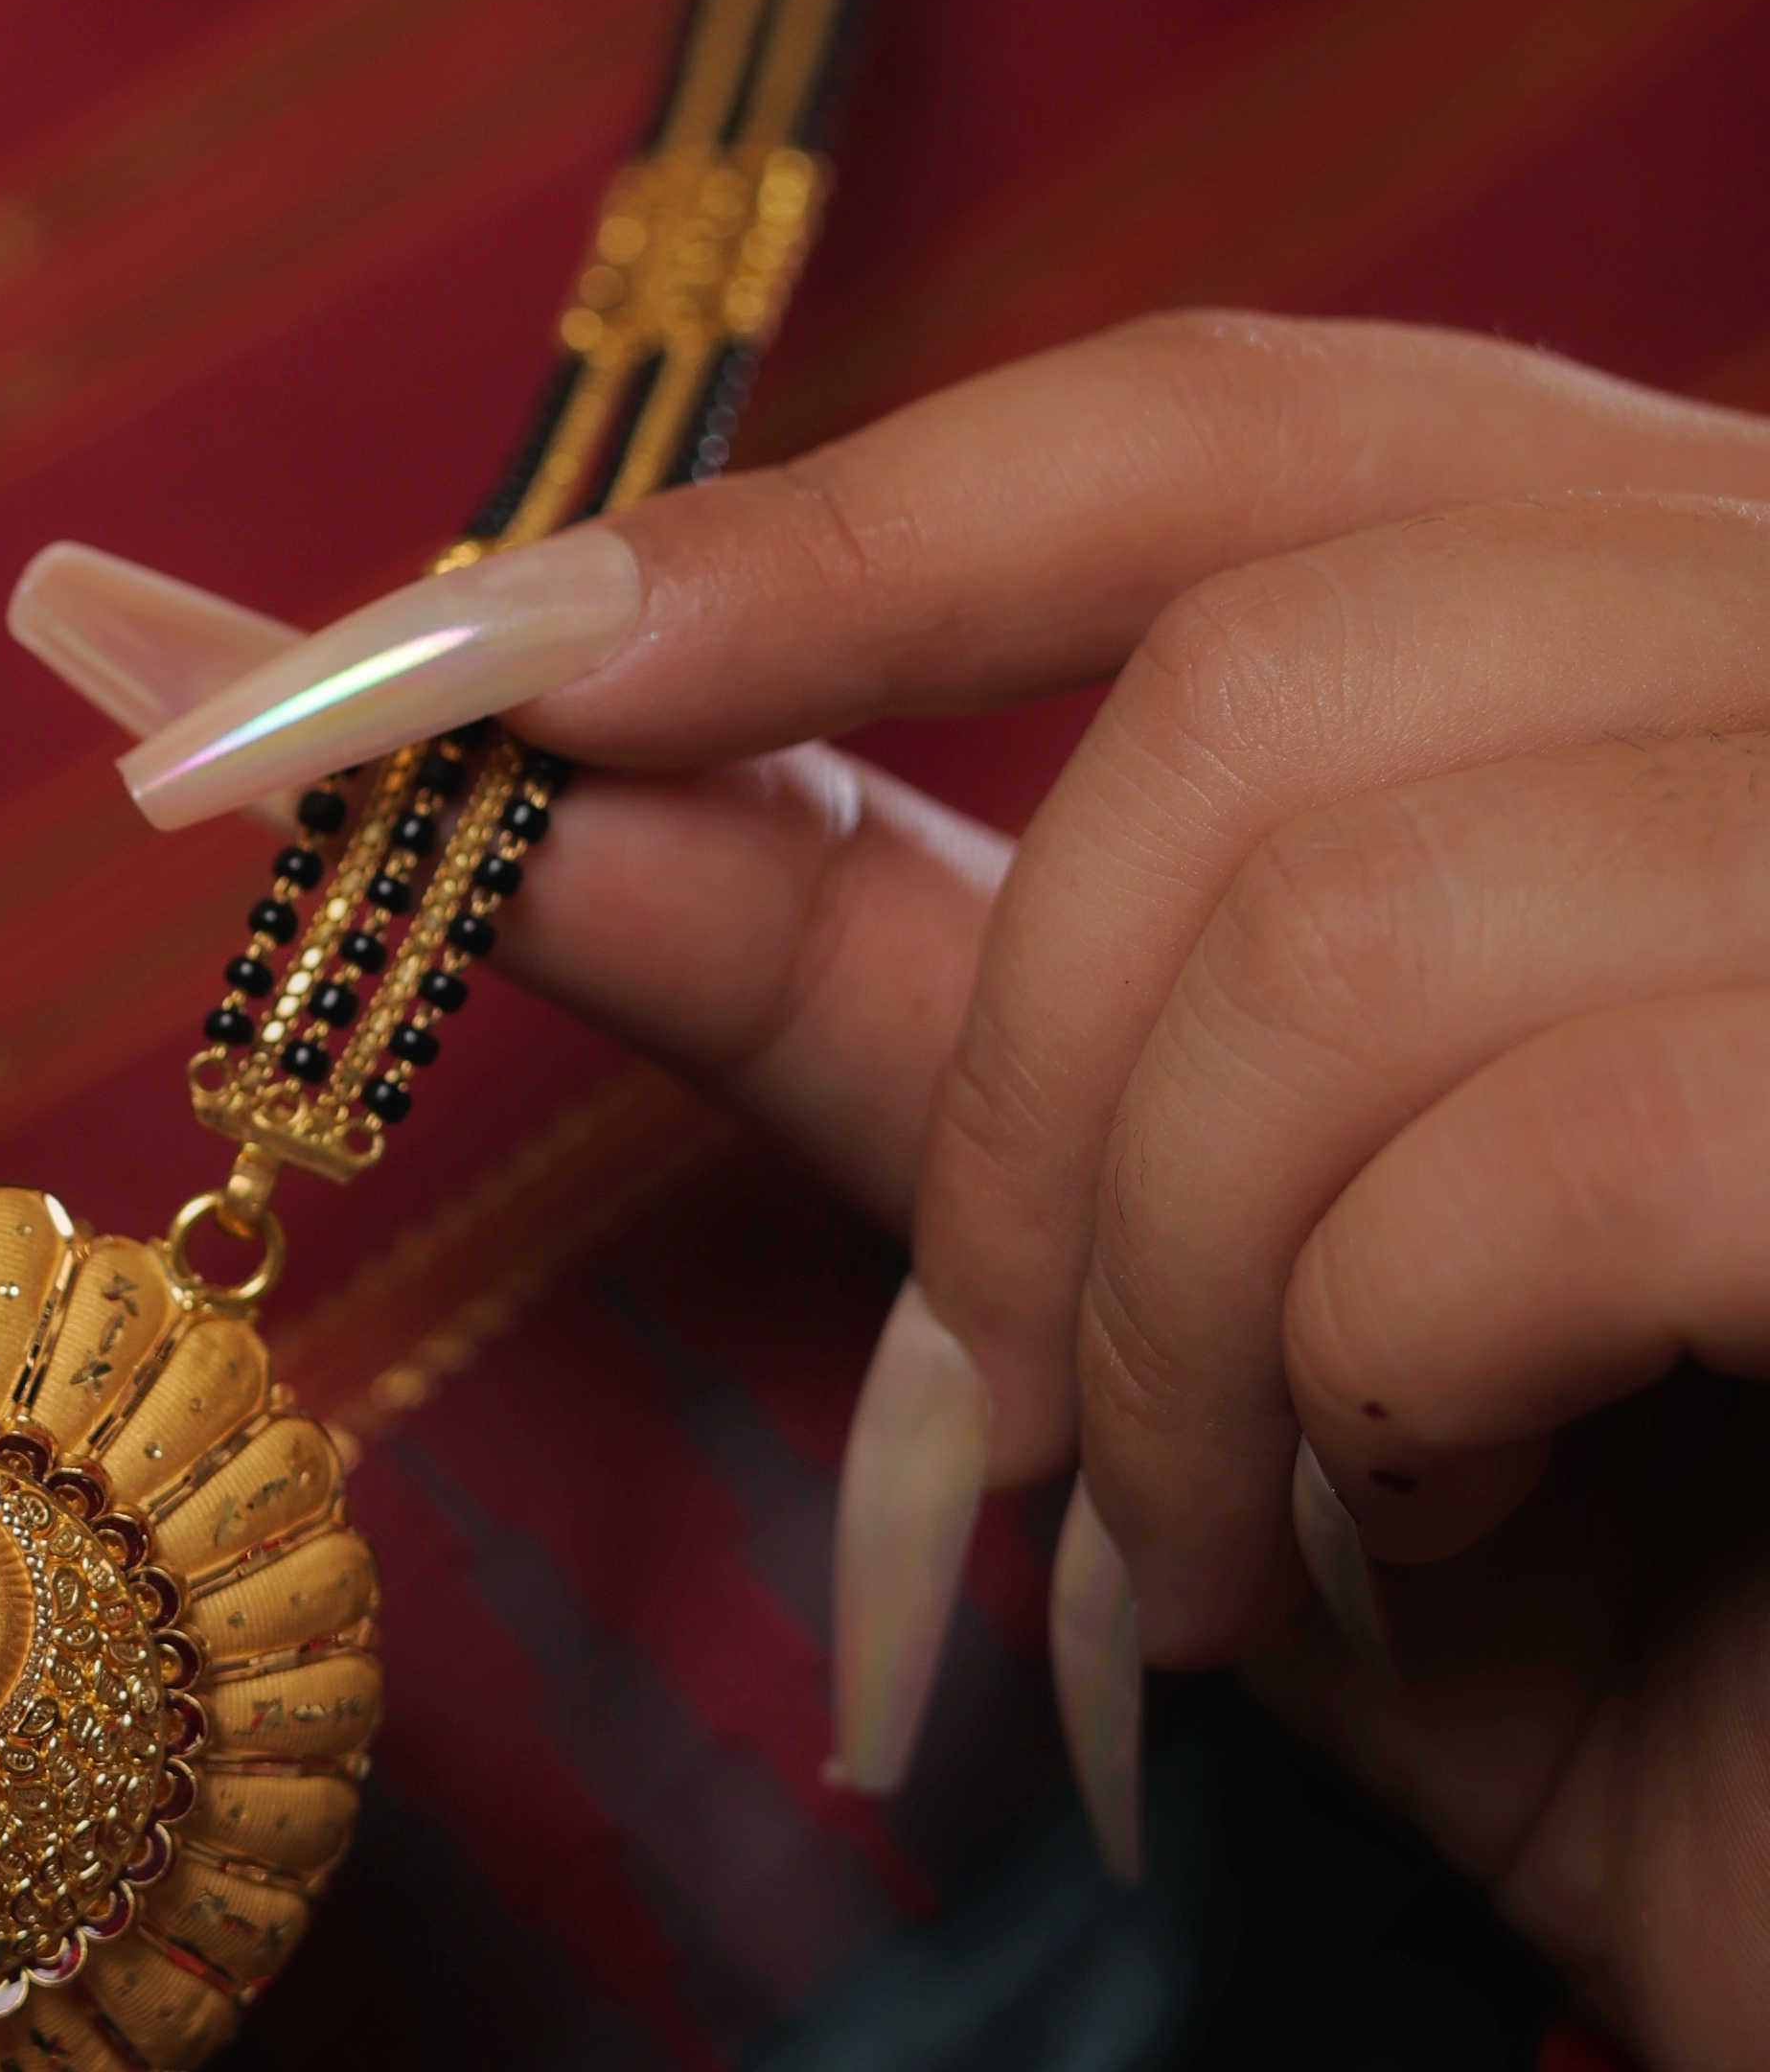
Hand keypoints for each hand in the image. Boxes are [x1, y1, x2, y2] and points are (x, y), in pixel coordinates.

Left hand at [17, 316, 1769, 2071]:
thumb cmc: (1628, 1641)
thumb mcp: (1189, 1293)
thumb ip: (892, 996)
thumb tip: (483, 781)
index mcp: (1703, 636)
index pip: (1236, 429)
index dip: (823, 537)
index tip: (429, 673)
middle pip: (1246, 668)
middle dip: (1022, 1089)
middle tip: (1017, 1433)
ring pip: (1345, 911)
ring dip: (1166, 1307)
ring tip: (1236, 1557)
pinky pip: (1547, 1138)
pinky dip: (1376, 1397)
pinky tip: (1446, 1559)